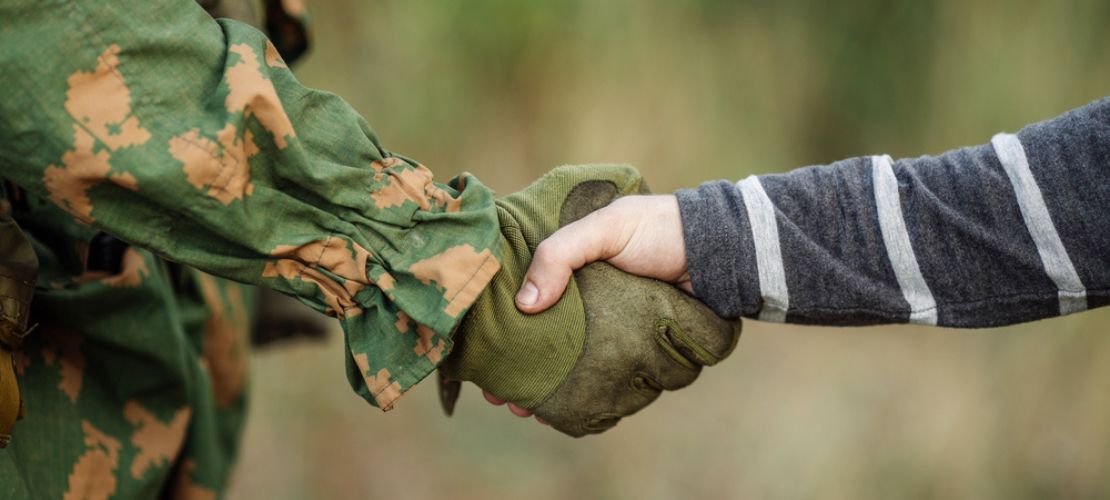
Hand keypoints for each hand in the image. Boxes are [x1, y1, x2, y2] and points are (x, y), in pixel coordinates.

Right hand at [440, 165, 739, 435]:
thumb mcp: (605, 228)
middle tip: (501, 396)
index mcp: (568, 266)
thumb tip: (526, 305)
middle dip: (517, 370)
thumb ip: (562, 254)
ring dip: (546, 389)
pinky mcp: (634, 347)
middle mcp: (583, 299)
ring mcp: (608, 326)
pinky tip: (566, 410)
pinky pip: (604, 375)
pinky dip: (586, 393)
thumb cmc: (658, 228)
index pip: (522, 297)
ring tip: (528, 410)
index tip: (481, 356)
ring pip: (567, 363)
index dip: (499, 327)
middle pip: (539, 340)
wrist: (719, 250)